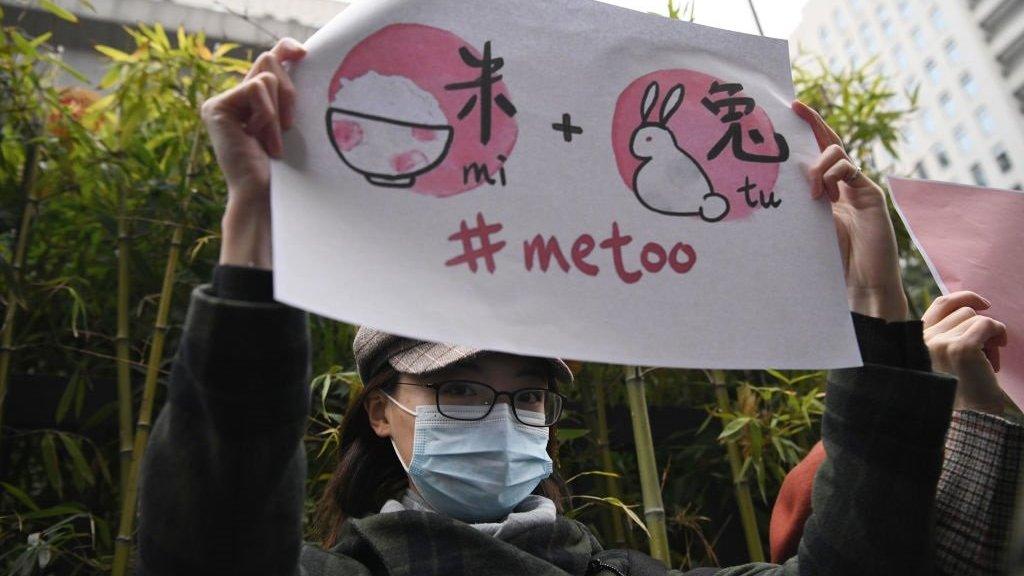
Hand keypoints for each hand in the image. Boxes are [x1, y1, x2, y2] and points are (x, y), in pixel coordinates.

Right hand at [201, 38, 305, 267]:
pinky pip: (256, 88)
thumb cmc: (286, 168)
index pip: (270, 59)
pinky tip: (259, 138)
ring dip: (277, 110)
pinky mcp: (216, 107)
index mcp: (254, 100)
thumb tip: (299, 55)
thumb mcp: (292, 122)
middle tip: (289, 126)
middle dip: (288, 92)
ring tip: (272, 141)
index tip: (304, 53)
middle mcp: (236, 97)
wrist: (266, 195)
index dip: (284, 49)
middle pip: (269, 61)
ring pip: (266, 76)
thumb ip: (289, 92)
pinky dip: (266, 114)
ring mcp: (223, 102)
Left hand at [793, 101, 907, 321]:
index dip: (807, 131)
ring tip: (809, 188)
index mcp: (827, 192)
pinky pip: (850, 170)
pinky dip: (834, 174)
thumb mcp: (806, 229)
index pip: (816, 154)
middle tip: (795, 107)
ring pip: (838, 155)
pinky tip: (823, 192)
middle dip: (814, 124)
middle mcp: (843, 186)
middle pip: (829, 145)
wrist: (863, 285)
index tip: (789, 110)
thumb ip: (796, 208)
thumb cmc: (832, 262)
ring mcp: (859, 188)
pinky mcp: (871, 196)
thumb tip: (766, 189)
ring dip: (819, 163)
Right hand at [923, 291, 1008, 413]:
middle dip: (980, 326)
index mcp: (918, 341)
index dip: (964, 297)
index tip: (984, 304)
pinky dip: (998, 336)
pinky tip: (995, 358)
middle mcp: (924, 340)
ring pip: (975, 317)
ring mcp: (941, 343)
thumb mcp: (947, 359)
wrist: (970, 418)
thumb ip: (948, 335)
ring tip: (988, 361)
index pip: (941, 305)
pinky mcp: (961, 348)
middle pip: (963, 311)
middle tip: (986, 351)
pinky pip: (987, 325)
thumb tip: (974, 307)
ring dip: (990, 335)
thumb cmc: (964, 390)